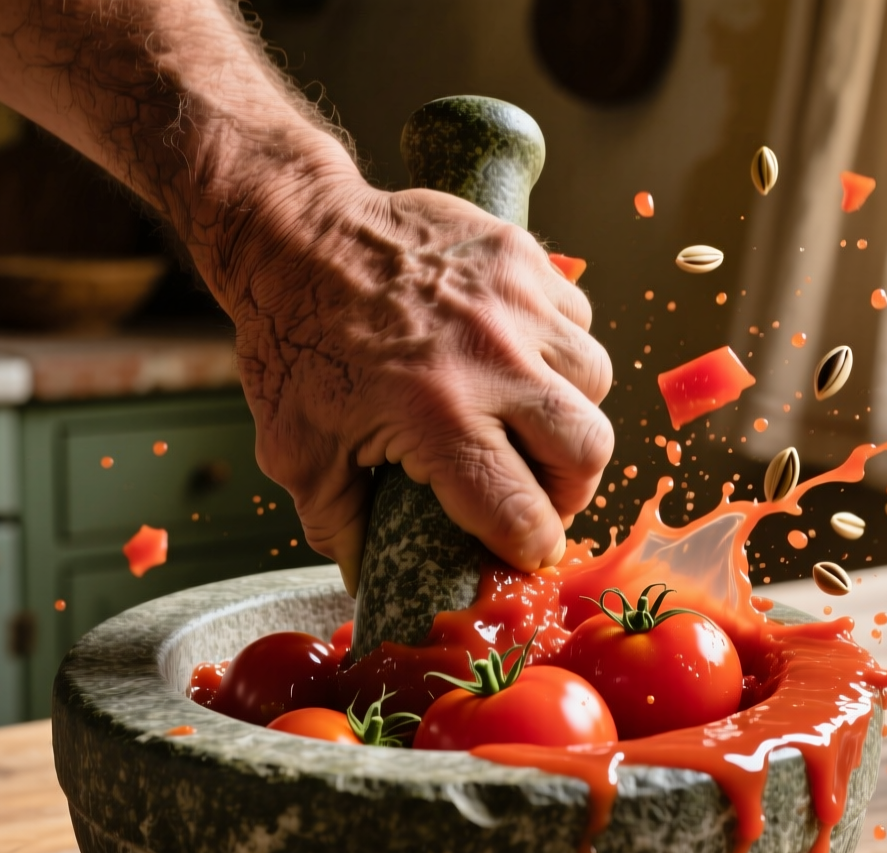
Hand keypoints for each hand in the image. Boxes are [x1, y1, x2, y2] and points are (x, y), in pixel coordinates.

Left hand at [227, 178, 613, 592]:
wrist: (293, 234)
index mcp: (435, 415)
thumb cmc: (292, 342)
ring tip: (529, 419)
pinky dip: (558, 350)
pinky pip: (577, 319)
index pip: (523, 511)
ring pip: (594, 380)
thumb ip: (339, 528)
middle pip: (586, 450)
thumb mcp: (297, 452)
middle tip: (537, 492)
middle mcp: (490, 357)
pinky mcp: (522, 255)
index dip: (529, 545)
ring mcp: (514, 299)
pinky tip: (517, 359)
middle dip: (568, 488)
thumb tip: (373, 584)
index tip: (521, 548)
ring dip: (570, 413)